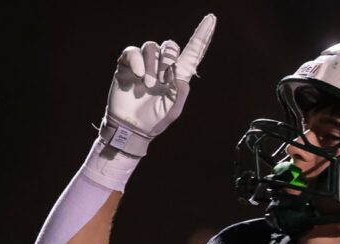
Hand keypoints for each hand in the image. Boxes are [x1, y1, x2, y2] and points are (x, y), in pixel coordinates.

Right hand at [99, 14, 215, 156]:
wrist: (131, 128)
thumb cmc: (154, 120)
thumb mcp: (173, 110)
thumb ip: (180, 91)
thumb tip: (177, 70)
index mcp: (177, 76)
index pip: (193, 52)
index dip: (202, 35)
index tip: (211, 19)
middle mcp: (162, 67)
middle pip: (170, 45)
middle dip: (169, 56)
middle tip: (162, 77)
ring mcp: (144, 65)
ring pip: (151, 47)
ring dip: (152, 64)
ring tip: (148, 83)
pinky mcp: (127, 65)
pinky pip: (132, 51)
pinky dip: (136, 60)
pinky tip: (138, 74)